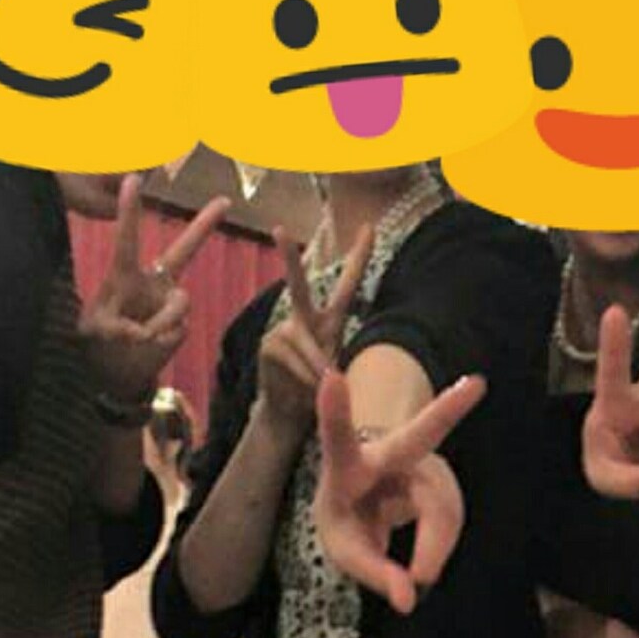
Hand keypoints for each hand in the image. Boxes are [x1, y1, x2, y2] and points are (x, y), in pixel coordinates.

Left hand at [79, 174, 230, 401]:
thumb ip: (114, 328)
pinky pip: (179, 329)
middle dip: (204, 225)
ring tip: (141, 339)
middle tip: (225, 201)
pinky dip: (161, 341)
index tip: (133, 178)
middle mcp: (154, 283)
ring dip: (160, 322)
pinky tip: (148, 346)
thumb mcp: (94, 331)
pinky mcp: (182, 325)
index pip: (128, 238)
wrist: (118, 371)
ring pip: (180, 303)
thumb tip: (141, 332)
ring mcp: (171, 303)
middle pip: (185, 250)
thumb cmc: (99, 342)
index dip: (130, 209)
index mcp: (125, 275)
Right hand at [256, 225, 372, 439]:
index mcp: (329, 319)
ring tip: (318, 391)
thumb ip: (333, 363)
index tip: (369, 226)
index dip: (359, 255)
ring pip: (311, 350)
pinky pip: (296, 364)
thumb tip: (326, 373)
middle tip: (278, 229)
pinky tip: (299, 390)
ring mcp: (282, 330)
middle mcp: (302, 318)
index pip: (349, 283)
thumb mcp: (336, 371)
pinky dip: (305, 382)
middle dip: (288, 258)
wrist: (290, 412)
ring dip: (320, 377)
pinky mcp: (269, 347)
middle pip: (298, 285)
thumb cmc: (318, 388)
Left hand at [314, 368, 485, 614]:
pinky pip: (450, 520)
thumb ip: (373, 573)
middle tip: (475, 385)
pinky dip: (437, 549)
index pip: (338, 438)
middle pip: (420, 436)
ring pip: (443, 508)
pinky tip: (423, 564)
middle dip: (446, 411)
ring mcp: (423, 463)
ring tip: (416, 578)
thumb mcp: (345, 548)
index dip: (335, 412)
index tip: (332, 377)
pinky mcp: (443, 482)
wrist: (368, 494)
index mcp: (346, 463)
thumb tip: (410, 599)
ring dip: (433, 548)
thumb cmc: (348, 517)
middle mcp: (389, 452)